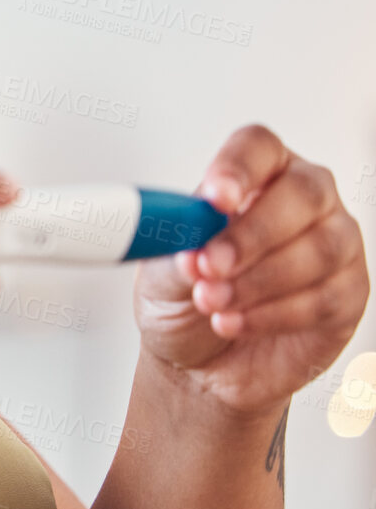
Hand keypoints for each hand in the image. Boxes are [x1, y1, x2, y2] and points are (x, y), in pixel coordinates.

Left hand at [133, 124, 370, 418]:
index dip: (238, 168)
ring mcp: (334, 243)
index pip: (257, 147)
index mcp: (254, 174)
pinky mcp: (348, 293)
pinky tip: (235, 322)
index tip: (213, 199)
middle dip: (253, 234)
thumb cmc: (181, 298)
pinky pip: (326, 297)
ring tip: (212, 302)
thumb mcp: (160, 269)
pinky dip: (274, 314)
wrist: (196, 361)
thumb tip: (191, 242)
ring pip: (320, 249)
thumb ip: (177, 248)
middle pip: (302, 193)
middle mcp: (302, 199)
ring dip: (259, 281)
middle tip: (210, 266)